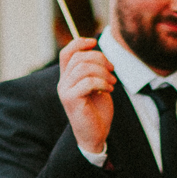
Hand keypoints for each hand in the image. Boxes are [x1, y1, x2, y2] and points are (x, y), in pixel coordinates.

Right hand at [55, 36, 115, 153]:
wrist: (95, 135)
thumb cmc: (97, 112)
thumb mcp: (97, 86)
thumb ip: (94, 71)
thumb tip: (99, 53)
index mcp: (68, 78)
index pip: (67, 52)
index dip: (80, 43)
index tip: (95, 42)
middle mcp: (63, 83)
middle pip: (79, 57)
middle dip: (100, 59)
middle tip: (113, 69)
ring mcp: (65, 91)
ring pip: (84, 68)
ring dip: (103, 72)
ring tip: (113, 82)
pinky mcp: (71, 100)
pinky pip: (88, 82)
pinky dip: (102, 83)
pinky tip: (109, 89)